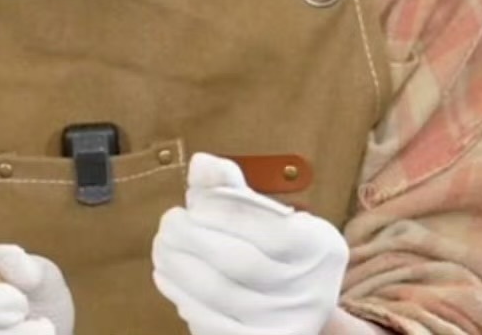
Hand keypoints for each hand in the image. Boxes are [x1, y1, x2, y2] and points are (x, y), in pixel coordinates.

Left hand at [152, 153, 349, 334]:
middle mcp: (310, 291)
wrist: (297, 306)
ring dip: (180, 267)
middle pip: (241, 262)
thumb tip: (200, 163)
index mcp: (319, 247)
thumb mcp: (268, 214)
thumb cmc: (275, 248)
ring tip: (162, 248)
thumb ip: (234, 188)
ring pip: (221, 295)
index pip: (267, 228)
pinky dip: (184, 298)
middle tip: (168, 223)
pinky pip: (213, 325)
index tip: (193, 202)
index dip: (222, 212)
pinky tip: (168, 278)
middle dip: (193, 238)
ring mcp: (285, 325)